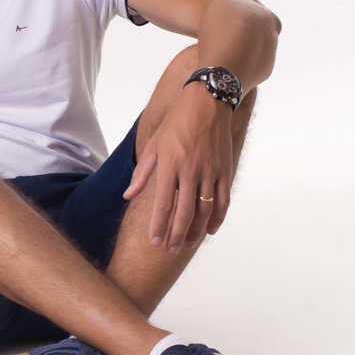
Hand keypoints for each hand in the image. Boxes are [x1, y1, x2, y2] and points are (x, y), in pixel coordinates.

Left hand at [123, 87, 233, 253]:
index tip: (153, 242)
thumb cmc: (176, 124)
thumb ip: (141, 173)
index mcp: (170, 166)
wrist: (208, 104)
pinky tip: (210, 231)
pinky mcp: (225, 171)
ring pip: (205, 211)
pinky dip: (218, 218)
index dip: (158, 226)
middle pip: (184, 213)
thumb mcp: (153, 145)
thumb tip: (128, 196)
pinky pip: (223, 201)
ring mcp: (211, 172)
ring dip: (196, 232)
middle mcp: (191, 172)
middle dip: (177, 235)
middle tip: (170, 250)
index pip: (163, 204)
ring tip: (187, 245)